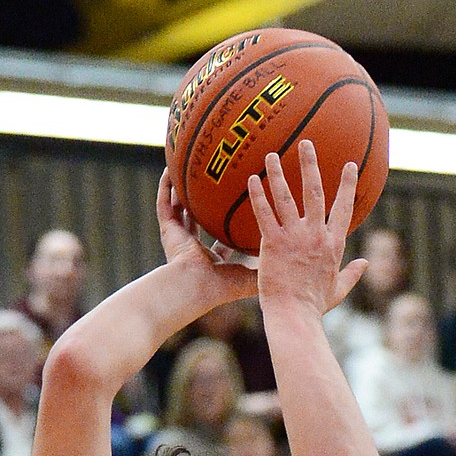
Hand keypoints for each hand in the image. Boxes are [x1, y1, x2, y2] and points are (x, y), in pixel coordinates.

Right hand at [155, 172, 257, 307]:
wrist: (196, 287)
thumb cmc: (222, 286)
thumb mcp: (250, 275)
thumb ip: (267, 267)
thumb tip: (291, 261)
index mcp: (213, 259)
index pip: (222, 240)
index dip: (229, 225)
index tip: (239, 207)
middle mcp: (194, 248)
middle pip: (200, 220)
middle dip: (206, 202)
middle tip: (215, 181)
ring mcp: (178, 239)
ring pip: (180, 208)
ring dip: (182, 190)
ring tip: (187, 167)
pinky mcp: (167, 231)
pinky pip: (164, 203)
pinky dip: (165, 186)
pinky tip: (169, 168)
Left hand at [247, 141, 367, 317]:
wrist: (294, 317)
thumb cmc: (314, 307)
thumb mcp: (338, 290)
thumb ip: (352, 274)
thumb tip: (365, 264)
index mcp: (333, 245)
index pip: (343, 208)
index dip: (347, 185)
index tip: (349, 165)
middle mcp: (315, 235)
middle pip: (314, 192)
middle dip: (310, 165)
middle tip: (306, 143)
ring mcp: (294, 238)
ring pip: (286, 197)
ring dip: (278, 173)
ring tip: (270, 155)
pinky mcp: (272, 244)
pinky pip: (263, 214)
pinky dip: (258, 195)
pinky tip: (251, 180)